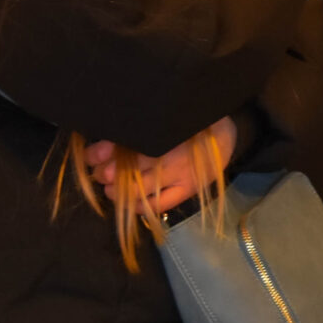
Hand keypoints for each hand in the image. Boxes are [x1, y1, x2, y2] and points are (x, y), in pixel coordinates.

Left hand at [84, 116, 235, 218]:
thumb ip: (142, 124)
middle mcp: (174, 152)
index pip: (131, 143)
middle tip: (98, 173)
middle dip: (108, 173)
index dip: (107, 151)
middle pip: (131, 167)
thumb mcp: (170, 116)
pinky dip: (140, 206)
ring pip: (141, 188)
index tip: (93, 154)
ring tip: (109, 188)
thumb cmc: (192, 121)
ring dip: (118, 191)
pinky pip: (160, 204)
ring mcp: (182, 174)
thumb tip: (105, 140)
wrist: (229, 133)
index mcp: (167, 130)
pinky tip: (129, 203)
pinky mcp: (189, 189)